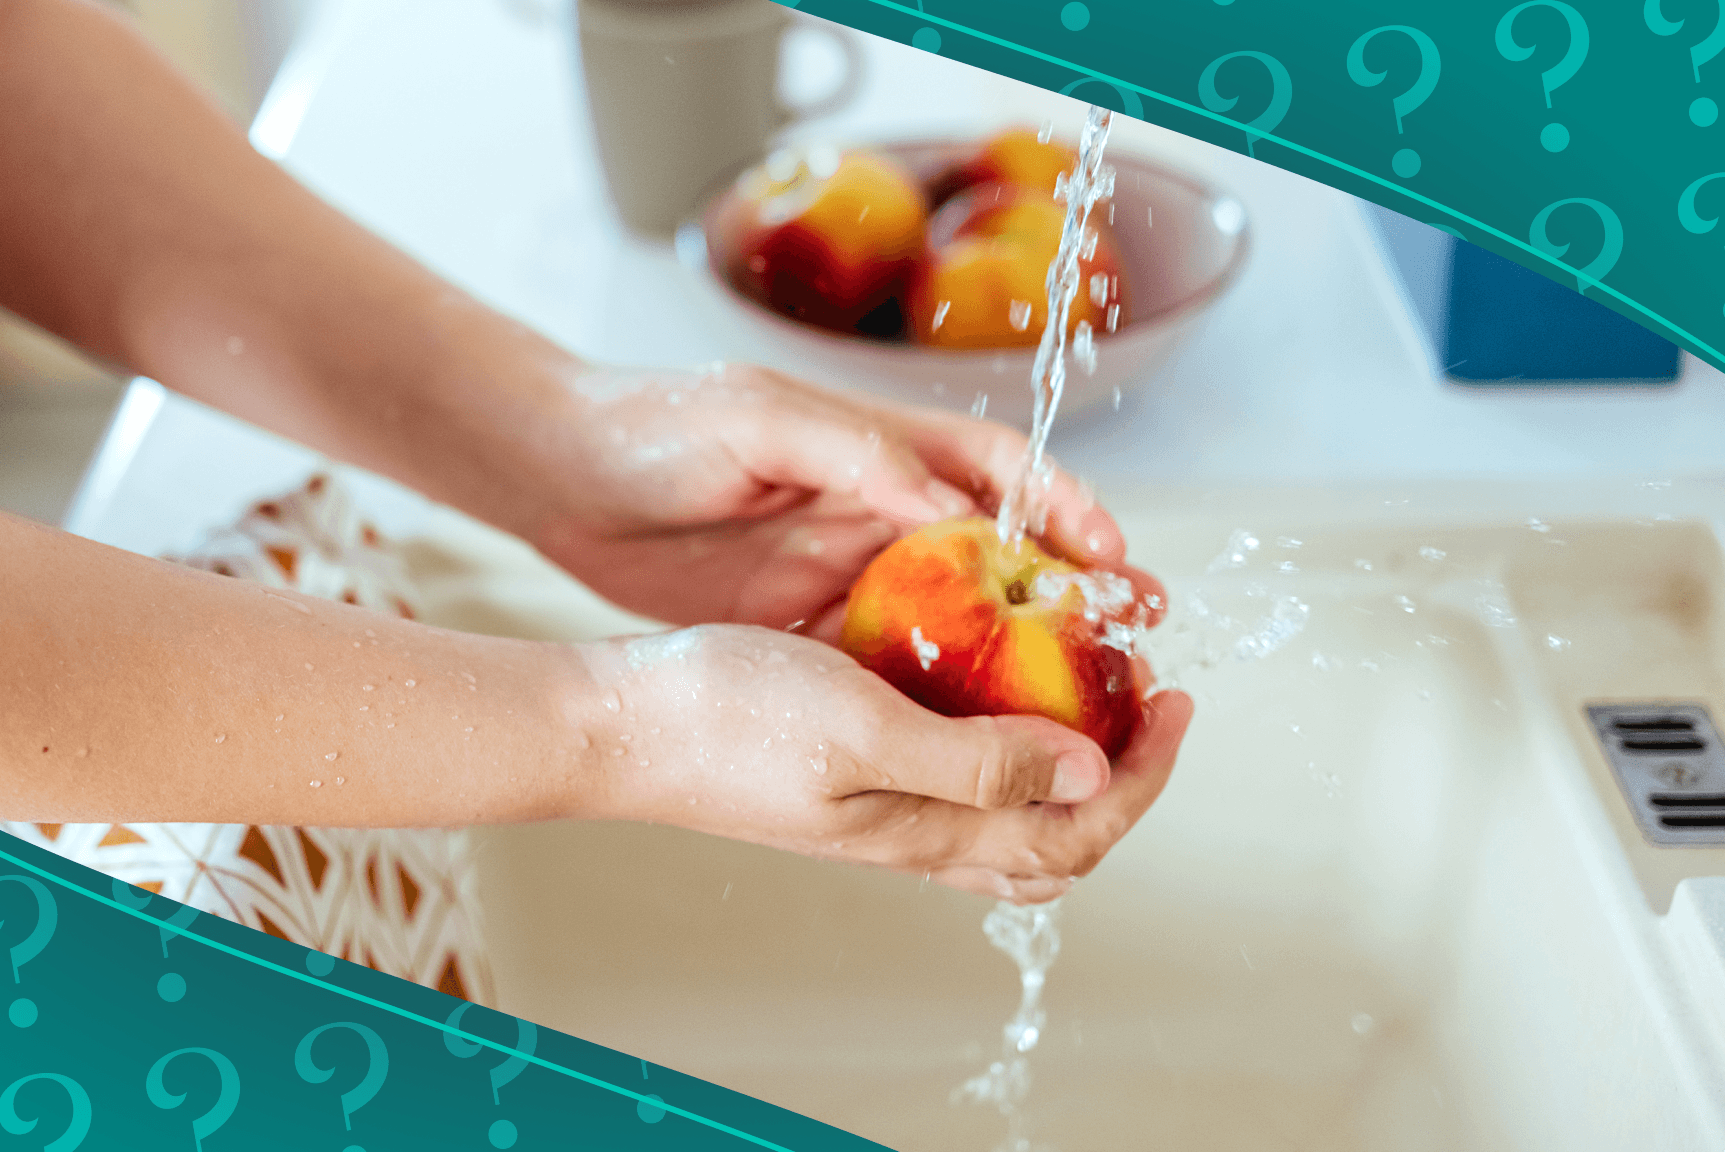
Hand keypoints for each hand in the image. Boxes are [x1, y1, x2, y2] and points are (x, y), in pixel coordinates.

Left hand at [531, 362, 1158, 639]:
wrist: (557, 477)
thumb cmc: (650, 426)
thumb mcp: (751, 419)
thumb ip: (850, 451)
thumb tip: (944, 499)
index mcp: (874, 447)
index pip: (996, 470)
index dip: (1063, 505)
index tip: (1112, 554)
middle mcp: (871, 508)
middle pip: (995, 549)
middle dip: (1067, 590)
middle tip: (1132, 635)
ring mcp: (837, 569)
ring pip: (950, 614)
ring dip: (1013, 650)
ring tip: (1077, 696)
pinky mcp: (798, 621)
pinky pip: (884, 660)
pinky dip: (933, 688)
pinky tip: (972, 727)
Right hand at [575, 624, 1193, 903]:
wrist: (618, 725)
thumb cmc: (726, 719)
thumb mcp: (866, 728)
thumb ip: (980, 762)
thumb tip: (1093, 776)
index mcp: (927, 828)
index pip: (1078, 832)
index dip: (1146, 774)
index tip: (1173, 694)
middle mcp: (912, 830)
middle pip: (1054, 842)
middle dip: (1122, 778)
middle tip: (1146, 696)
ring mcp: (877, 805)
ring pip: (1005, 813)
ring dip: (1067, 758)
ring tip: (1085, 683)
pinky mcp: (845, 772)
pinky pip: (953, 773)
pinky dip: (1001, 735)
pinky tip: (984, 672)